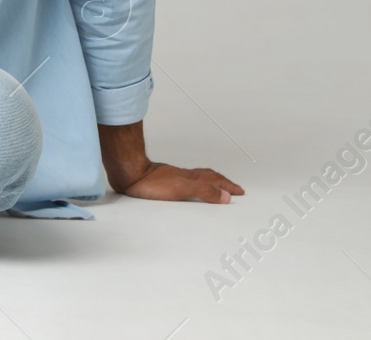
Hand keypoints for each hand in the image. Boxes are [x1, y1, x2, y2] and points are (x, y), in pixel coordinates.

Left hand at [98, 121, 242, 203]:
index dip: (228, 186)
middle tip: (233, 188)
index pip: (216, 181)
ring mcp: (175, 177)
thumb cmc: (152, 183)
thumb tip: (226, 196)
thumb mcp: (183, 189)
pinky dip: (195, 184)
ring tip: (216, 187)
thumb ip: (204, 192)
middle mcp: (185, 176)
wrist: (130, 174)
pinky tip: (189, 187)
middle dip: (223, 183)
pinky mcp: (164, 181)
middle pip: (209, 177)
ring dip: (210, 183)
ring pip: (198, 178)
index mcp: (192, 178)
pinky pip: (187, 181)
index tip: (240, 191)